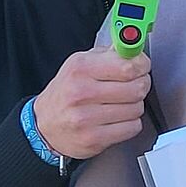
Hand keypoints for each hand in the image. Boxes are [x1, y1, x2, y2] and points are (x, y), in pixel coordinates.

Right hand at [33, 46, 150, 159]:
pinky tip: (117, 119)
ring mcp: (85, 118)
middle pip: (136, 88)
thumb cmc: (67, 91)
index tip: (142, 66)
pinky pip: (132, 128)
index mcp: (81, 68)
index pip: (129, 65)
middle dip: (141, 85)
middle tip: (133, 85)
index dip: (142, 65)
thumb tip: (135, 47)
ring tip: (120, 104)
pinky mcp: (92, 139)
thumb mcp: (82, 63)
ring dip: (134, 106)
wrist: (43, 125)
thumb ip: (110, 53)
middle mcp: (81, 92)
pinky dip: (130, 123)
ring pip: (136, 108)